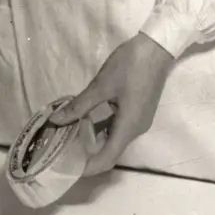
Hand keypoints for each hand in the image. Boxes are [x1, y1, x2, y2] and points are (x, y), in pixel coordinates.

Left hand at [49, 33, 174, 176]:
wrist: (157, 47)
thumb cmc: (130, 66)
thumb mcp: (101, 85)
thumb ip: (80, 105)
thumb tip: (58, 120)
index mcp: (129, 126)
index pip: (108, 158)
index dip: (89, 168)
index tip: (69, 168)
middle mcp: (136, 129)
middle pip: (111, 150)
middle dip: (88, 152)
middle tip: (64, 147)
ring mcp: (139, 120)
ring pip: (115, 137)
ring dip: (95, 137)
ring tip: (71, 131)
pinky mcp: (139, 110)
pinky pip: (119, 126)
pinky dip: (104, 126)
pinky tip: (88, 117)